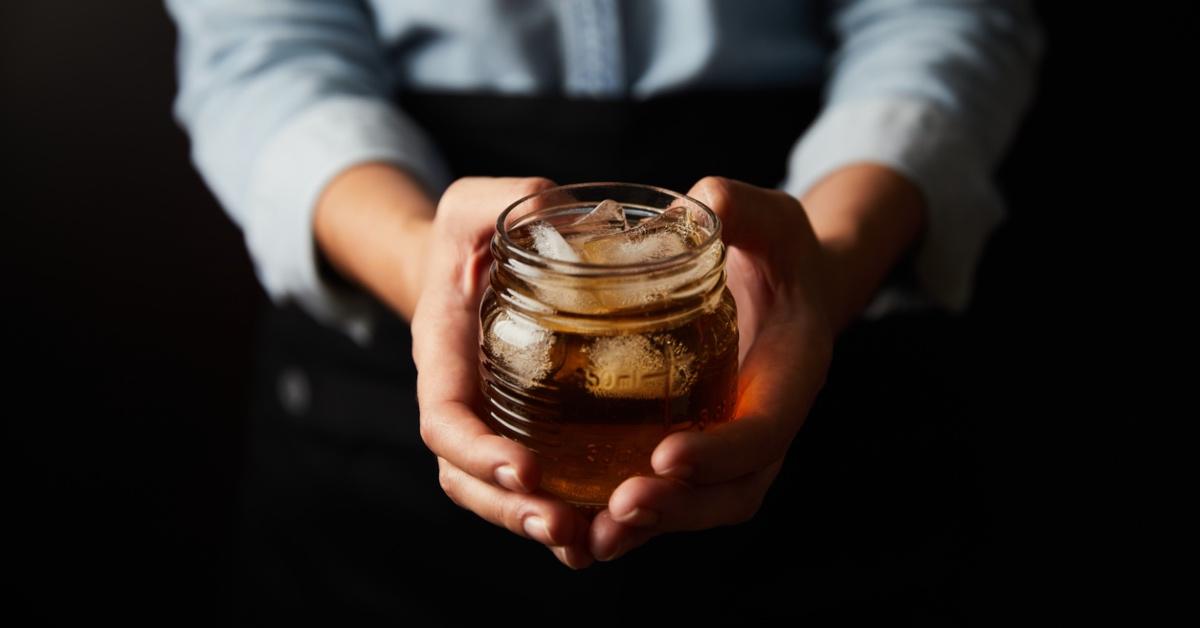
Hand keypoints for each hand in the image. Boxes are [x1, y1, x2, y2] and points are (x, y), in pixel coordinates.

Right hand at [411, 176, 595, 569]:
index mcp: (442, 358)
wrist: (470, 265)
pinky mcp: (531, 428)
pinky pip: (544, 480)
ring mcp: (495, 421)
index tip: (525, 470)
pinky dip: (571, 509)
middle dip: (513, 511)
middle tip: (566, 528)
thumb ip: (502, 200)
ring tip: (591, 544)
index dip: (477, 452)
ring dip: (542, 524)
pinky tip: (611, 527)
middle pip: (470, 480)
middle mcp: (464, 402)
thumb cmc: (468, 235)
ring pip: (505, 494)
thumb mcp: (472, 205)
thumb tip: (550, 203)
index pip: (444, 420)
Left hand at [587, 177, 838, 560]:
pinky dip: (635, 515)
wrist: (785, 283)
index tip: (666, 456)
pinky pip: (673, 492)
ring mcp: (735, 439)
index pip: (765, 430)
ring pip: (702, 505)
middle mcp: (769, 419)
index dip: (721, 452)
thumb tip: (705, 201)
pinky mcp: (702, 442)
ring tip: (593, 538)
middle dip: (680, 508)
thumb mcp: (771, 219)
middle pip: (734, 490)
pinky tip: (582, 522)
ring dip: (651, 527)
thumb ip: (746, 209)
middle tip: (620, 508)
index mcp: (794, 372)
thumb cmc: (777, 248)